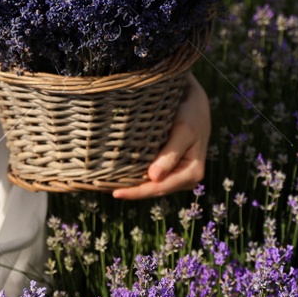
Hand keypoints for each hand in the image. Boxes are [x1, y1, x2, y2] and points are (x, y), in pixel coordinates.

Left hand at [113, 71, 209, 199]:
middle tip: (102, 188)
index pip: (160, 188)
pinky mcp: (169, 167)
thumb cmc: (190, 115)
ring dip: (131, 185)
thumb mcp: (183, 132)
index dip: (137, 192)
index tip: (116, 193)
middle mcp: (185, 179)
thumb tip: (153, 178)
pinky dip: (135, 175)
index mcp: (192, 173)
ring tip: (106, 184)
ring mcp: (177, 174)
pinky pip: (150, 175)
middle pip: (154, 190)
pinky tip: (118, 175)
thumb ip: (169, 155)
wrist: (196, 103)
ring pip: (151, 185)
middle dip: (131, 191)